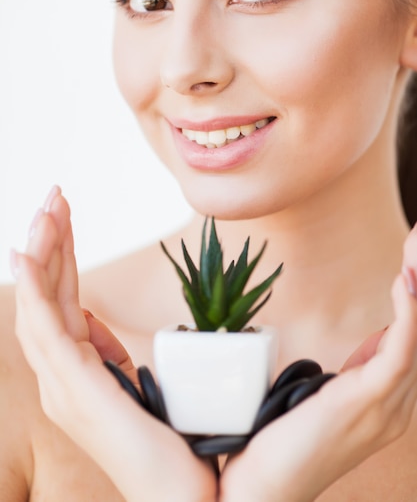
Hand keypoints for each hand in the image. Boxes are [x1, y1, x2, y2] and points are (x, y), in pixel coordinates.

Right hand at [13, 187, 216, 501]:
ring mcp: (65, 382)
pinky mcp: (75, 388)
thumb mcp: (138, 378)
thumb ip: (108, 350)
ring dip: (42, 251)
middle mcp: (64, 373)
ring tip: (48, 206)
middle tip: (53, 194)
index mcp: (79, 367)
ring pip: (42, 302)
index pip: (62, 297)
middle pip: (48, 293)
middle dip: (49, 240)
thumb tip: (91, 321)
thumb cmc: (173, 439)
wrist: (190, 494)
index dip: (61, 252)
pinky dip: (33, 287)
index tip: (64, 210)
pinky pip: (44, 328)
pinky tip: (26, 252)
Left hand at [220, 227, 416, 501]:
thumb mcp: (330, 396)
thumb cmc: (284, 438)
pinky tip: (403, 283)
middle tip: (415, 249)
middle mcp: (395, 407)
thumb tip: (376, 338)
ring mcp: (386, 408)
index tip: (411, 269)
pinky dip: (407, 313)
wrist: (262, 487)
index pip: (411, 347)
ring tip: (413, 257)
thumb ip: (357, 371)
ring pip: (416, 340)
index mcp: (386, 405)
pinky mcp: (368, 401)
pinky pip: (400, 349)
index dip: (414, 306)